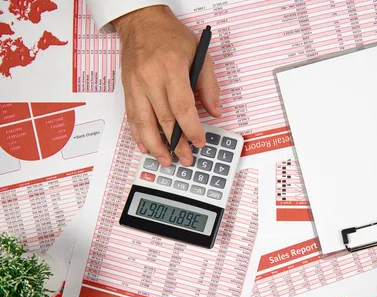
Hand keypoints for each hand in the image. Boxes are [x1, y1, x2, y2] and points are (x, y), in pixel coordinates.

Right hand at [114, 6, 220, 166]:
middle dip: (176, 143)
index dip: (191, 128)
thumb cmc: (170, 36)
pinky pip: (131, 116)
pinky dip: (138, 134)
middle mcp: (150, 78)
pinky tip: (145, 147)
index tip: (199, 142)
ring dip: (155, 145)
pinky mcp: (127, 88)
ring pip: (144, 122)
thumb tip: (215, 112)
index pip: (182, 106)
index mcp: (171, 68)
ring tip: (165, 160)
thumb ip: (209, 85)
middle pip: (164, 119)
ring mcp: (136, 84)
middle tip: (185, 159)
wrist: (141, 22)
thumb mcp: (199, 53)